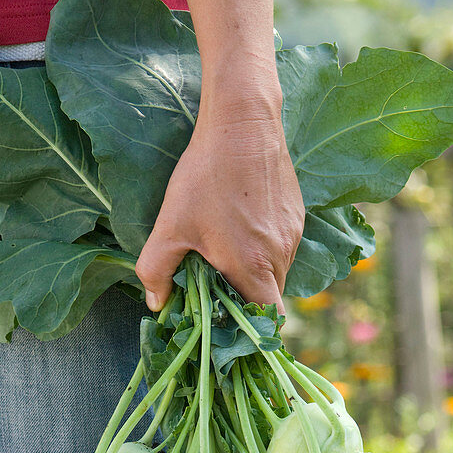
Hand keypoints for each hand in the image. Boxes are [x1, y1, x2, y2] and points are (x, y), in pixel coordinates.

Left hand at [135, 90, 304, 314]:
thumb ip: (156, 271)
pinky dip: (262, 251)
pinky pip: (282, 247)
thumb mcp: (170, 226)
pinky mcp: (296, 214)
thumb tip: (156, 304)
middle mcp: (281, 256)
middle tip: (214, 292)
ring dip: (253, 275)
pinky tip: (237, 228)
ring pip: (277, 273)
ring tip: (223, 257)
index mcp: (253, 268)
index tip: (228, 329)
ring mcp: (293, 234)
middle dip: (244, 302)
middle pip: (270, 299)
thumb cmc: (205, 175)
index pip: (266, 322)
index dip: (249, 332)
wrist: (243, 120)